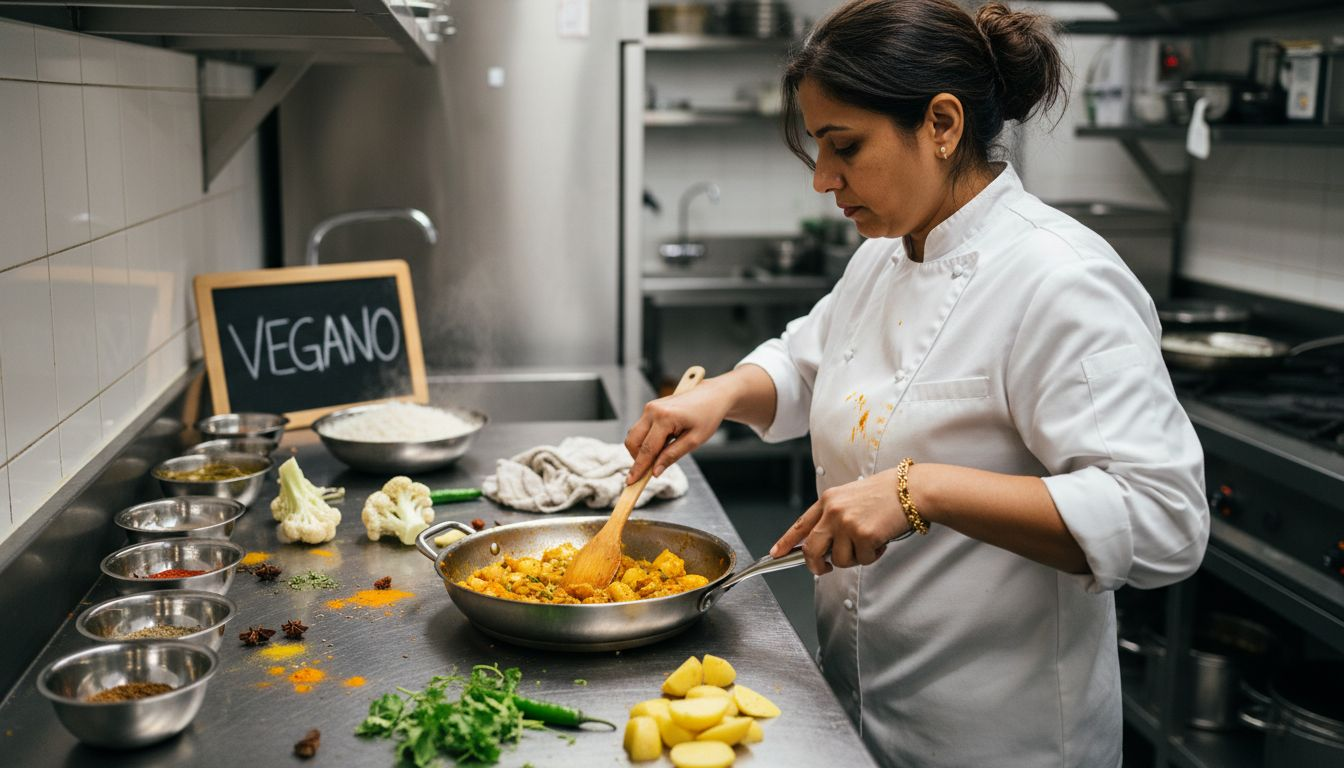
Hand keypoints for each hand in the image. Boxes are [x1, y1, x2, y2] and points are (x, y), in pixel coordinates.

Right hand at [624, 377, 733, 482]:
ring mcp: (650, 408)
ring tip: (662, 454)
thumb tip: (655, 472)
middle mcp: (652, 410)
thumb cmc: (707, 416)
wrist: (712, 395)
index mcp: (664, 417)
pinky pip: (641, 429)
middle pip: (633, 441)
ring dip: (641, 450)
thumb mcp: (694, 441)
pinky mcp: (650, 408)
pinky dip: (646, 441)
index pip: (646, 449)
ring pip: (634, 435)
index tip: (631, 483)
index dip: (638, 468)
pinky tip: (662, 445)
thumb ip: (672, 456)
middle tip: (650, 471)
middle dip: (637, 459)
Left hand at [769, 469, 909, 574]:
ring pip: (839, 560)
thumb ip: (835, 516)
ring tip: (869, 541)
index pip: (801, 524)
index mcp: (828, 500)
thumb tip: (825, 545)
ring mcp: (847, 524)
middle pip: (811, 550)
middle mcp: (833, 511)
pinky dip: (872, 555)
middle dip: (816, 565)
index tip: (776, 553)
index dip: (787, 541)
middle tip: (825, 568)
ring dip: (855, 557)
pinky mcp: (863, 536)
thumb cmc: (887, 493)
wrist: (911, 490)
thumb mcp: (852, 496)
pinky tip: (881, 539)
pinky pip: (862, 560)